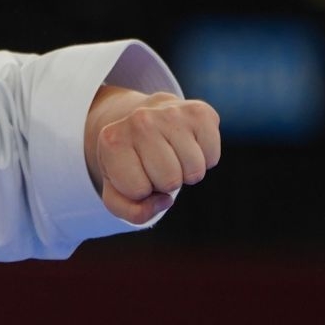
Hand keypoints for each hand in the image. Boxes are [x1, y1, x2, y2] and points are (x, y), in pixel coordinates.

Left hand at [88, 91, 221, 224]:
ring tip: (172, 154)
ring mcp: (171, 113)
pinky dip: (204, 158)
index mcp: (112, 140)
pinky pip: (212, 157)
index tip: (135, 172)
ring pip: (194, 171)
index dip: (140, 190)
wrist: (143, 119)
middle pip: (170, 181)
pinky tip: (187, 144)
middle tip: (157, 163)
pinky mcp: (200, 111)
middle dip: (165, 182)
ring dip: (186, 171)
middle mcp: (140, 120)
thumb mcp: (117, 191)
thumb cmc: (131, 162)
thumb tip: (165, 201)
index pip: (138, 190)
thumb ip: (132, 212)